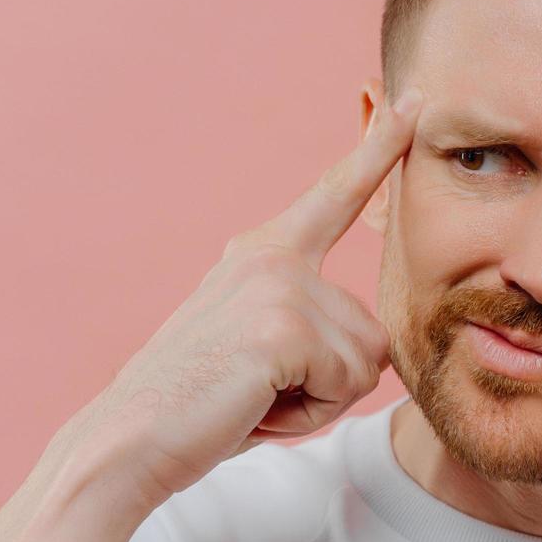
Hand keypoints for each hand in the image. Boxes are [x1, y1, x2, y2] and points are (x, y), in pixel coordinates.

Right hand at [56, 87, 423, 510]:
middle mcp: (274, 255)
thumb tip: (375, 348)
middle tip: (257, 390)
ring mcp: (280, 284)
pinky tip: (255, 406)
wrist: (128, 441)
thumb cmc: (198, 409)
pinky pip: (347, 383)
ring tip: (253, 396)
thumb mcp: (263, 350)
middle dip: (331, 383)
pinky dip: (308, 414)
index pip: (337, 194)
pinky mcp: (284, 324)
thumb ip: (312, 328)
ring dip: (319, 400)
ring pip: (366, 363)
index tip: (414, 100)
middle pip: (372, 332)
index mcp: (266, 253)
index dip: (380, 149)